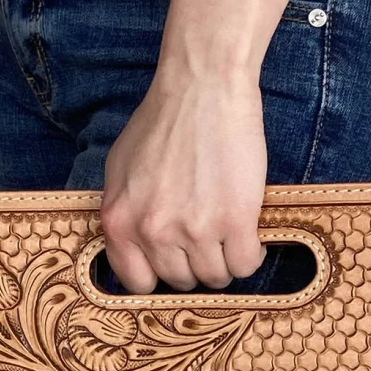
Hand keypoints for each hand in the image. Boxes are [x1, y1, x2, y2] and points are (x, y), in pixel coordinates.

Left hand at [100, 68, 268, 292]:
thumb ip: (123, 215)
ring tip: (228, 236)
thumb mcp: (120, 170)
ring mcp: (195, 229)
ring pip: (215, 277)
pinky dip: (251, 255)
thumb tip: (134, 254)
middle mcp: (153, 230)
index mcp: (120, 221)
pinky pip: (245, 264)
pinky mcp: (235, 221)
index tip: (174, 263)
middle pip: (180, 281)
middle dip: (195, 264)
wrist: (203, 87)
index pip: (137, 283)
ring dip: (224, 262)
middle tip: (206, 240)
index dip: (159, 275)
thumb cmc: (163, 122)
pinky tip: (248, 236)